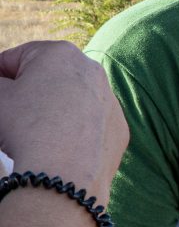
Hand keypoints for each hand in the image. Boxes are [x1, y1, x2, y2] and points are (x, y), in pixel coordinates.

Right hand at [0, 41, 128, 203]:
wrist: (65, 173)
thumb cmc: (25, 126)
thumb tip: (4, 85)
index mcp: (60, 53)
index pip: (15, 59)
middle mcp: (94, 71)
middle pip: (48, 78)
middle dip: (27, 92)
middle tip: (12, 113)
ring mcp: (111, 101)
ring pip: (72, 101)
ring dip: (52, 110)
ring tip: (34, 131)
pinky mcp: (120, 129)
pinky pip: (91, 125)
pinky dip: (76, 131)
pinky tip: (60, 146)